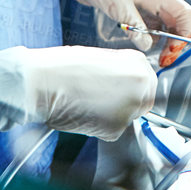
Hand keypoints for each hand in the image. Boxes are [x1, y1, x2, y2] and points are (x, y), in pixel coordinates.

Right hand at [20, 46, 157, 139]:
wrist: (41, 83)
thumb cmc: (64, 67)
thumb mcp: (104, 58)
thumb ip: (123, 70)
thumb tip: (129, 83)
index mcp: (138, 65)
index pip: (149, 82)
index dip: (134, 87)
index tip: (123, 90)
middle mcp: (140, 87)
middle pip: (144, 102)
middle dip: (129, 103)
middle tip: (105, 100)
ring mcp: (129, 109)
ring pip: (128, 118)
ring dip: (114, 115)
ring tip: (89, 103)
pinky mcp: (114, 129)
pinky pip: (113, 131)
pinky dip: (100, 127)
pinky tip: (84, 114)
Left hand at [57, 0, 190, 66]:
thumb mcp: (118, 7)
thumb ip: (135, 27)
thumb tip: (148, 46)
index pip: (183, 13)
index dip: (184, 32)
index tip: (173, 49)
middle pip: (175, 22)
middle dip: (174, 41)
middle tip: (165, 59)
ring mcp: (144, 3)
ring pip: (163, 25)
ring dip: (162, 41)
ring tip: (155, 55)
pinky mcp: (133, 8)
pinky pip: (148, 25)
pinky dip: (149, 36)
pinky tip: (142, 44)